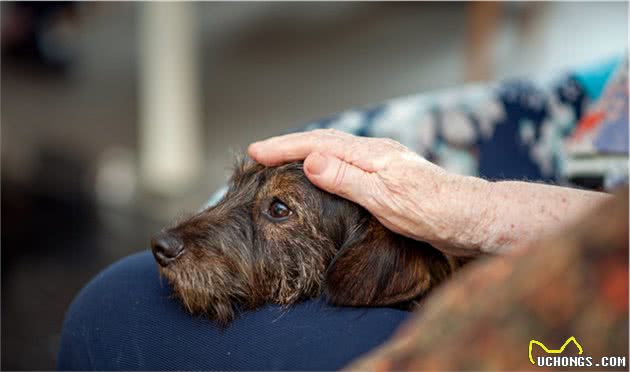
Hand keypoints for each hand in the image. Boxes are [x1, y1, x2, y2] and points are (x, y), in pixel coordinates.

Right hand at [248, 129, 489, 255]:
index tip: (255, 152)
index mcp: (370, 154)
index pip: (316, 145)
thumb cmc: (433, 211)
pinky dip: (327, 164)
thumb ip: (346, 178)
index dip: (283, 148)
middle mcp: (375, 153)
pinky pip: (348, 164)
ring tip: (285, 159)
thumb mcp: (384, 197)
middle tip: (260, 153)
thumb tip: (309, 160)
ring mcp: (384, 164)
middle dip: (289, 146)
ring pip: (336, 151)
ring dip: (307, 152)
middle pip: (324, 141)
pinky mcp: (390, 178)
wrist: (473, 219)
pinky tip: (326, 174)